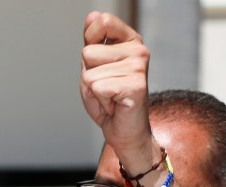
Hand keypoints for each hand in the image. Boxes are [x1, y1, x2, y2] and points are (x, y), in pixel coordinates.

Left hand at [80, 12, 190, 186]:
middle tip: (105, 89)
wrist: (125, 132)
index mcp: (130, 41)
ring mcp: (138, 67)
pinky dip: (99, 101)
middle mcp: (138, 50)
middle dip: (88, 74)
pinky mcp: (135, 85)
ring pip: (89, 72)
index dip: (91, 44)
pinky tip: (114, 104)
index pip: (100, 22)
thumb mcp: (94, 67)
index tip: (101, 64)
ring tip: (109, 97)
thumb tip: (92, 16)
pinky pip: (96, 87)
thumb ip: (92, 42)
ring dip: (93, 90)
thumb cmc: (109, 100)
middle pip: (87, 52)